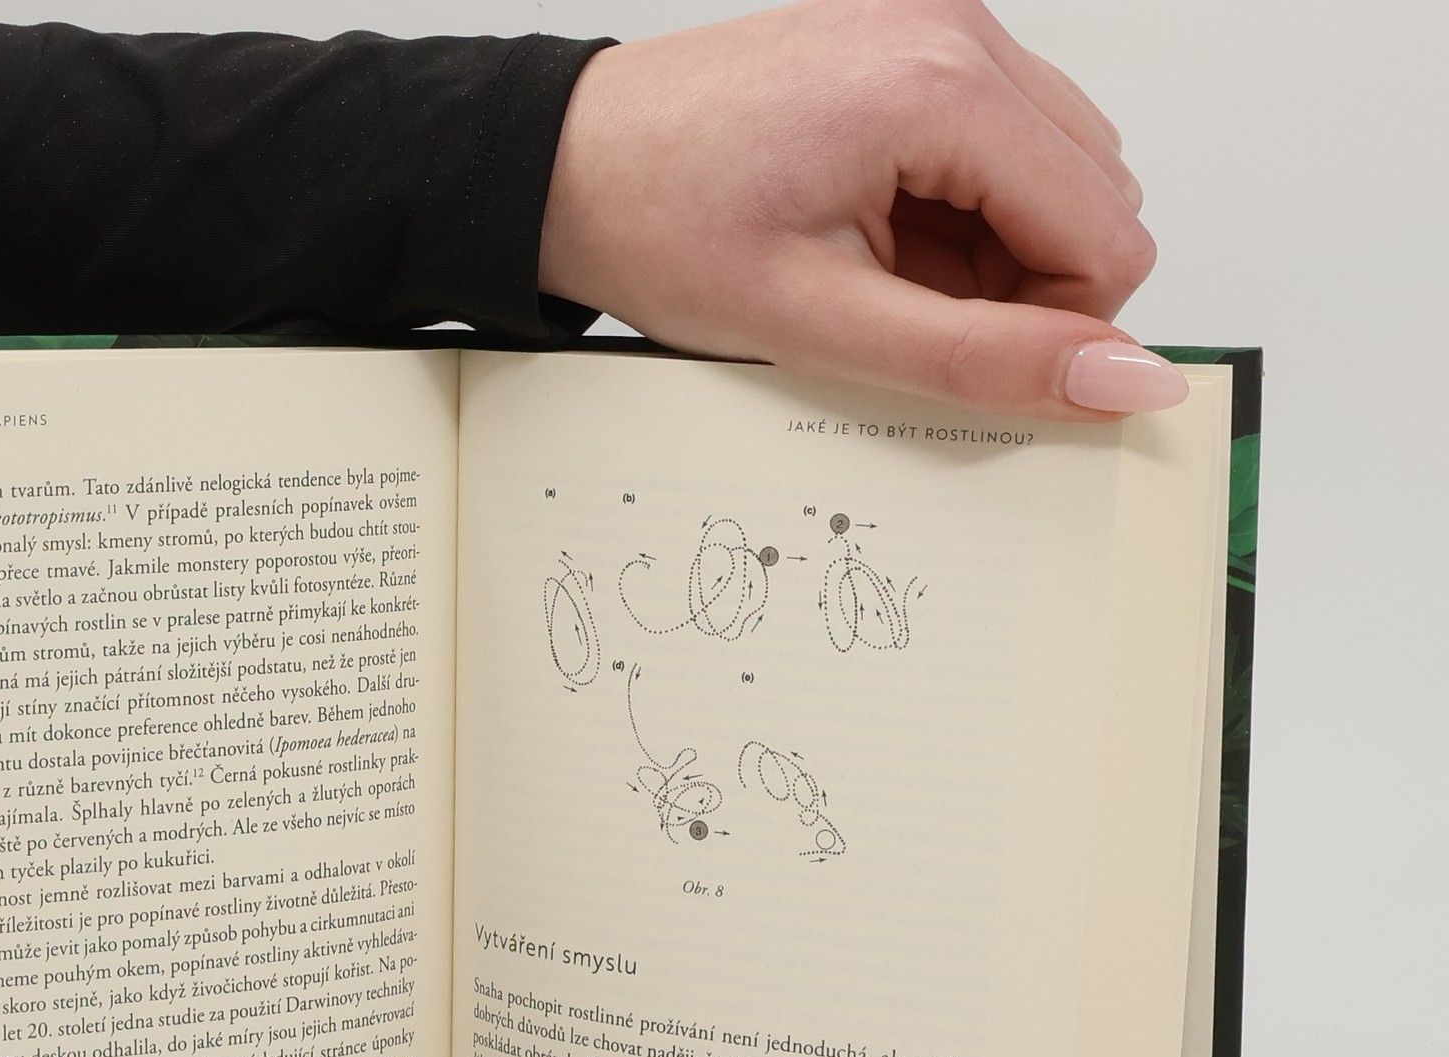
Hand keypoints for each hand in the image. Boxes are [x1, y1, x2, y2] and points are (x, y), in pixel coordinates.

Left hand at [539, 0, 1184, 418]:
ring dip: (993, 250)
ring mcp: (937, 23)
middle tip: (901, 314)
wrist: (572, 169)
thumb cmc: (662, 229)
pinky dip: (959, 211)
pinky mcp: (913, 39)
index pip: (1107, 234)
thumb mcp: (825, 323)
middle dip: (1024, 284)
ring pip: (1056, 170)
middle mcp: (955, 27)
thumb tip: (1122, 381)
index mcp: (941, 82)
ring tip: (877, 272)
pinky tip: (875, 235)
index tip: (961, 357)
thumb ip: (985, 359)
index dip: (1055, 328)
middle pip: (1095, 194)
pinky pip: (999, 141)